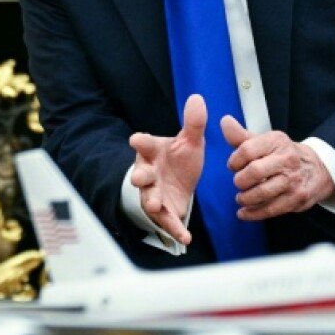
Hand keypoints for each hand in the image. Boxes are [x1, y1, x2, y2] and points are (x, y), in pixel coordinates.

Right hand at [128, 93, 206, 244]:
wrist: (179, 182)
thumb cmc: (178, 159)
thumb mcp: (189, 141)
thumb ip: (193, 123)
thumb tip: (198, 98)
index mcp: (152, 152)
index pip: (144, 145)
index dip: (140, 142)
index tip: (136, 140)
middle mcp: (149, 173)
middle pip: (140, 174)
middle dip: (139, 176)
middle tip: (140, 177)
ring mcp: (154, 193)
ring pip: (148, 198)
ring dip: (151, 202)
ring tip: (154, 206)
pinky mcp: (164, 211)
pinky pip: (168, 221)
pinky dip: (175, 229)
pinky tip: (185, 237)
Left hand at [221, 117, 334, 219]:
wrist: (317, 169)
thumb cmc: (282, 155)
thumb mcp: (264, 141)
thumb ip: (241, 135)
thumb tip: (224, 121)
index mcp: (276, 141)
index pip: (247, 150)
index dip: (234, 160)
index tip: (232, 166)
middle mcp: (287, 159)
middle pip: (255, 172)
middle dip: (240, 180)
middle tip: (238, 183)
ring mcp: (293, 180)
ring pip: (263, 192)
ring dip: (246, 198)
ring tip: (240, 198)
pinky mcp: (297, 199)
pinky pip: (271, 209)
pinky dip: (254, 213)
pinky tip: (244, 213)